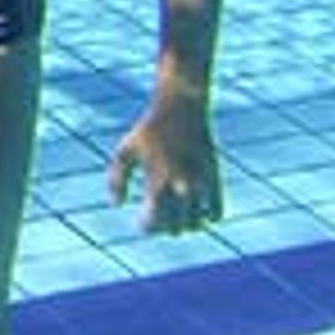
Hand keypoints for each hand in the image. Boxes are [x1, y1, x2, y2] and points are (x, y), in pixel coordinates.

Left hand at [108, 94, 221, 235]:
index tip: (141, 222)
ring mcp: (201, 182)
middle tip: (158, 217)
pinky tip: (198, 211)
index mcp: (158, 180)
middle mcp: (181, 185)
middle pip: (176, 228)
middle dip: (164, 227)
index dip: (145, 227)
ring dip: (186, 225)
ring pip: (198, 224)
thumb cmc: (149, 129)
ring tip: (177, 216)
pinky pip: (218, 212)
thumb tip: (117, 205)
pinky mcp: (216, 177)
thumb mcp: (125, 150)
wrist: (182, 106)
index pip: (154, 223)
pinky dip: (209, 218)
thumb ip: (116, 179)